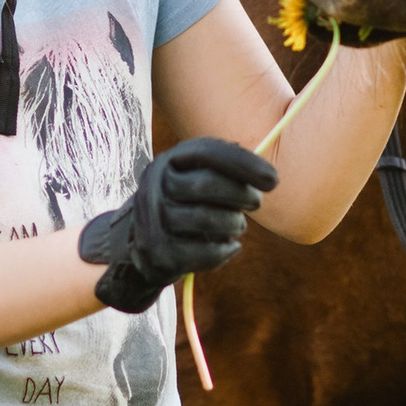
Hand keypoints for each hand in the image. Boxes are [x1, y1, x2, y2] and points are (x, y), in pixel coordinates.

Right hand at [77, 137, 280, 313]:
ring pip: (206, 219)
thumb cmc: (180, 206)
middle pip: (205, 185)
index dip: (244, 163)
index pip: (207, 152)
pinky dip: (226, 250)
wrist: (132, 246)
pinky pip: (205, 253)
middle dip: (240, 194)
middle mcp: (155, 186)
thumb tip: (266, 176)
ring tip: (237, 225)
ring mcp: (153, 221)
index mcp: (168, 162)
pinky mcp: (160, 253)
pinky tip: (230, 247)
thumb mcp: (193, 178)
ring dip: (234, 224)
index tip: (273, 179)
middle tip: (256, 202)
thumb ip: (224, 170)